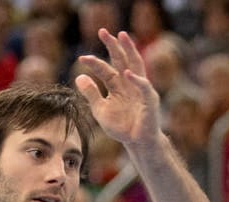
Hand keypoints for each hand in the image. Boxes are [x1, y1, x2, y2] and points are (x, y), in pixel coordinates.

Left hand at [75, 29, 159, 150]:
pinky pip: (144, 87)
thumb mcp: (100, 110)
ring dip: (129, 50)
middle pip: (121, 60)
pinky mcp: (150, 99)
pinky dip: (136, 80)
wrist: (137, 143)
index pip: (105, 70)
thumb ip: (91, 94)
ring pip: (136, 65)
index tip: (82, 58)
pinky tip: (126, 73)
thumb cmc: (121, 127)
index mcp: (117, 85)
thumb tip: (79, 76)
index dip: (94, 63)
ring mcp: (141, 89)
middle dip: (113, 45)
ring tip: (122, 36)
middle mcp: (129, 83)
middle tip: (102, 31)